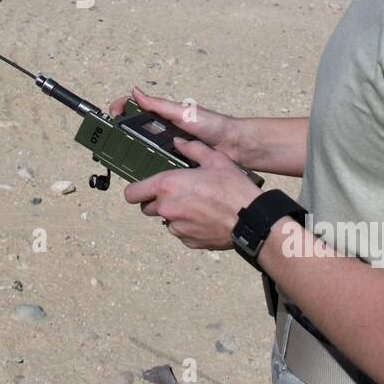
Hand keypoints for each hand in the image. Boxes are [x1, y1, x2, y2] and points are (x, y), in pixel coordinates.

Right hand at [109, 86, 247, 165]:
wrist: (235, 147)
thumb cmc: (214, 125)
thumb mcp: (183, 113)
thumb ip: (159, 105)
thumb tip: (136, 91)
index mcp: (164, 116)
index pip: (136, 109)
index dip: (122, 109)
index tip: (112, 114)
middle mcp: (164, 131)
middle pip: (136, 132)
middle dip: (122, 135)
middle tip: (110, 141)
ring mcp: (169, 147)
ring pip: (144, 151)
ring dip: (134, 153)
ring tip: (123, 158)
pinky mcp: (175, 163)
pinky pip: (158, 165)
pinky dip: (150, 168)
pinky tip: (144, 172)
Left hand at [124, 137, 261, 249]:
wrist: (250, 219)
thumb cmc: (233, 188)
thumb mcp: (215, 159)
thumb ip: (192, 149)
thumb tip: (179, 142)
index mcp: (168, 186)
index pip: (132, 193)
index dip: (136, 190)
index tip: (143, 187)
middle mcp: (167, 208)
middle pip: (147, 207)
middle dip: (157, 201)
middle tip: (177, 193)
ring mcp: (177, 227)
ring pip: (166, 220)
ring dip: (174, 214)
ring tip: (196, 205)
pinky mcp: (188, 241)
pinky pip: (181, 232)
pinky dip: (188, 226)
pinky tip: (204, 218)